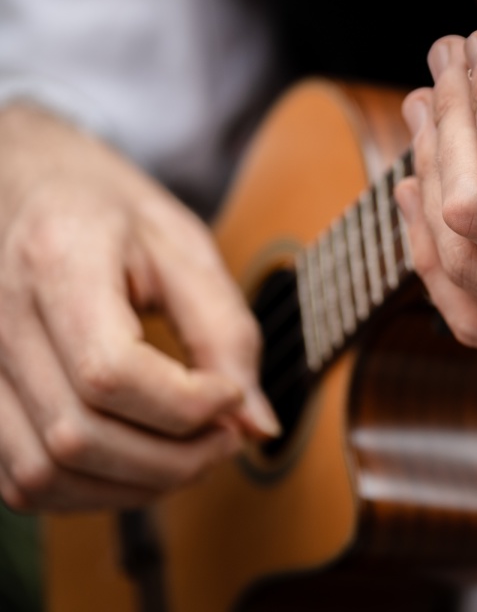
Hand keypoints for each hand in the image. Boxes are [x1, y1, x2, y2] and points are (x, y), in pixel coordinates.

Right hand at [0, 103, 278, 511]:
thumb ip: (226, 332)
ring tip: (190, 452)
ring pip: (41, 474)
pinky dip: (87, 491)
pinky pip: (17, 480)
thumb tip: (257, 425)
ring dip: (133, 486)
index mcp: (57, 262)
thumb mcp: (183, 245)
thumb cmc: (104, 207)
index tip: (231, 397)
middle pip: (77, 436)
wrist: (22, 180)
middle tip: (227, 436)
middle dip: (172, 459)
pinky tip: (137, 461)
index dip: (186, 405)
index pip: (110, 373)